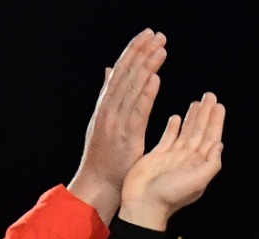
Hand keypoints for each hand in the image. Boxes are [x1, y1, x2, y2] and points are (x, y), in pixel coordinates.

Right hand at [69, 31, 168, 222]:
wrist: (98, 184)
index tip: (147, 36)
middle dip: (141, 52)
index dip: (134, 52)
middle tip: (156, 34)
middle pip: (126, 74)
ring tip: (160, 48)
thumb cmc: (105, 157)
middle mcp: (109, 109)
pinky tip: (155, 78)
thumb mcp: (105, 121)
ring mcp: (116, 121)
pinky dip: (146, 94)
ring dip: (146, 66)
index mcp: (106, 105)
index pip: (121, 72)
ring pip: (132, 88)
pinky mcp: (125, 136)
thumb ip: (109, 95)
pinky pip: (137, 111)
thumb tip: (110, 70)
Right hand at [120, 93, 226, 230]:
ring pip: (186, 132)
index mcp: (199, 164)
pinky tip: (177, 117)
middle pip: (200, 131)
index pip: (211, 138)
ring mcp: (173, 157)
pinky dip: (173, 127)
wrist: (143, 204)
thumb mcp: (197, 181)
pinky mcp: (157, 155)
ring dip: (192, 117)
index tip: (219, 106)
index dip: (216, 122)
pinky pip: (168, 137)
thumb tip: (219, 145)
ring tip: (197, 102)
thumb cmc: (170, 196)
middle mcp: (188, 159)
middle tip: (210, 96)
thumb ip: (211, 164)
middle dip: (206, 114)